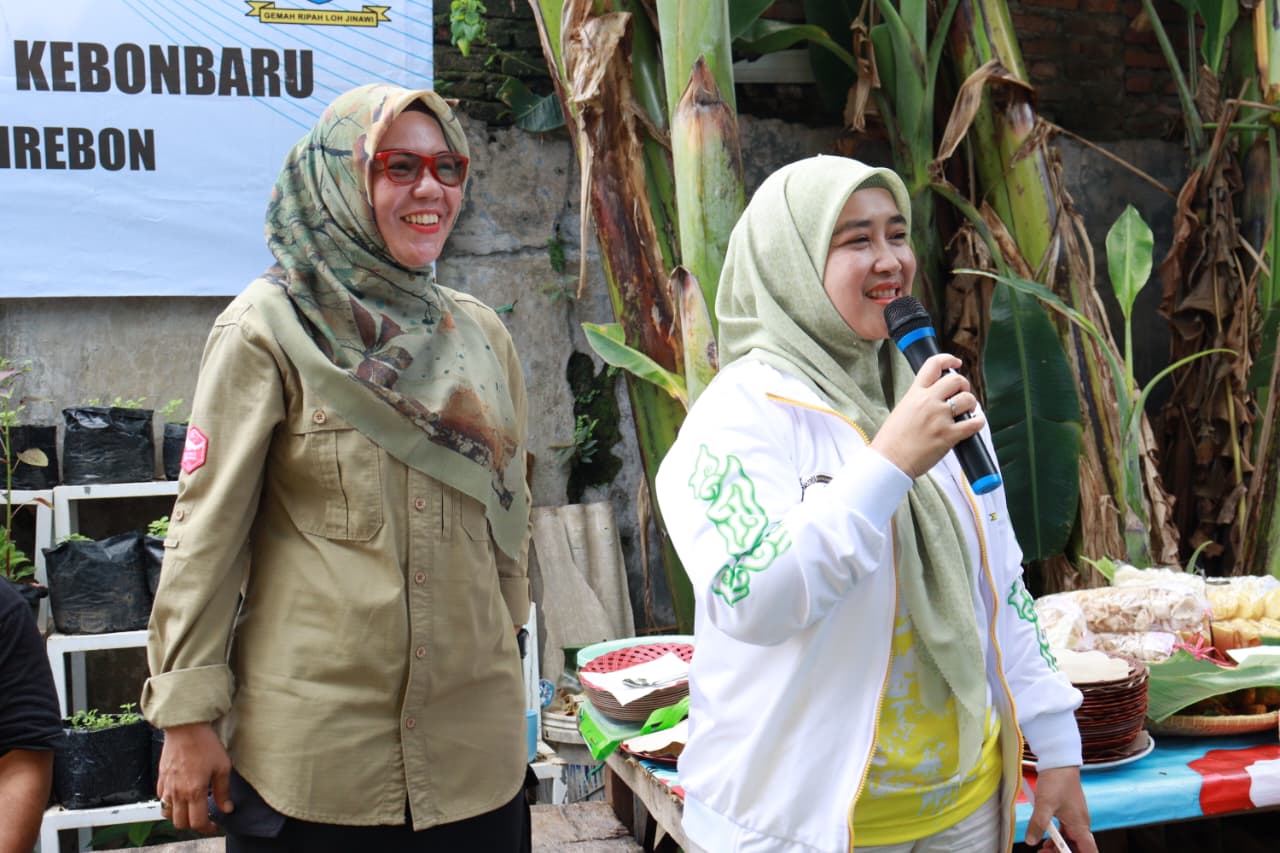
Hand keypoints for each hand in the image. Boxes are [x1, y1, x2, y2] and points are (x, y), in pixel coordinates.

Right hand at [157, 722, 232, 833]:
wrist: (185, 727)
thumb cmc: (206, 744)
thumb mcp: (222, 767)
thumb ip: (223, 791)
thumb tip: (226, 808)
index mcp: (194, 791)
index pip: (197, 822)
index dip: (208, 828)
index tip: (215, 825)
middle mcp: (177, 793)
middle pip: (180, 823)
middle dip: (193, 825)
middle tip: (205, 818)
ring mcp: (166, 786)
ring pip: (168, 814)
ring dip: (179, 816)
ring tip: (192, 809)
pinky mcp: (160, 779)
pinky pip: (162, 800)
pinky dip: (170, 804)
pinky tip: (182, 796)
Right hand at [870, 352, 984, 477]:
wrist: (889, 461)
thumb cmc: (891, 441)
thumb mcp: (901, 411)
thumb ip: (918, 401)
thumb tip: (935, 398)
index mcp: (914, 394)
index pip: (933, 365)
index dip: (948, 360)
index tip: (956, 363)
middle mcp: (928, 401)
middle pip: (956, 380)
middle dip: (964, 385)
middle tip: (962, 394)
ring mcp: (939, 418)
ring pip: (968, 399)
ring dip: (971, 404)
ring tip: (967, 411)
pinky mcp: (948, 435)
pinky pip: (974, 423)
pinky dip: (978, 422)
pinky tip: (975, 423)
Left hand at [1026, 766, 1096, 852]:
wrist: (1059, 762)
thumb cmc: (1057, 780)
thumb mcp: (1044, 804)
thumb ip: (1038, 824)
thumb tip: (1031, 841)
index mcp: (1080, 826)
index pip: (1089, 851)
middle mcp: (1081, 824)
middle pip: (1077, 848)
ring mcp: (1075, 818)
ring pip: (1070, 840)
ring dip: (1058, 847)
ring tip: (1042, 849)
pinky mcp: (1068, 812)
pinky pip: (1065, 831)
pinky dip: (1057, 838)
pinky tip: (1045, 838)